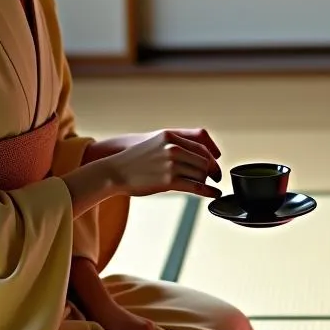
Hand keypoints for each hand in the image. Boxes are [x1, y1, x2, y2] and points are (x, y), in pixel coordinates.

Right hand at [103, 128, 222, 198]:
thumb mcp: (155, 143)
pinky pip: (196, 186)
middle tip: (214, 177)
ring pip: (201, 173)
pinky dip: (208, 191)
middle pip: (205, 160)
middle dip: (211, 170)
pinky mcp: (169, 180)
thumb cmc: (135, 160)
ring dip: (205, 181)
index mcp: (170, 136)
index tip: (216, 164)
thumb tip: (195, 154)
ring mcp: (171, 164)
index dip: (213, 156)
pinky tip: (214, 194)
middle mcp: (173, 147)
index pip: (202, 144)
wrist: (114, 171)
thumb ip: (175, 144)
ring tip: (205, 185)